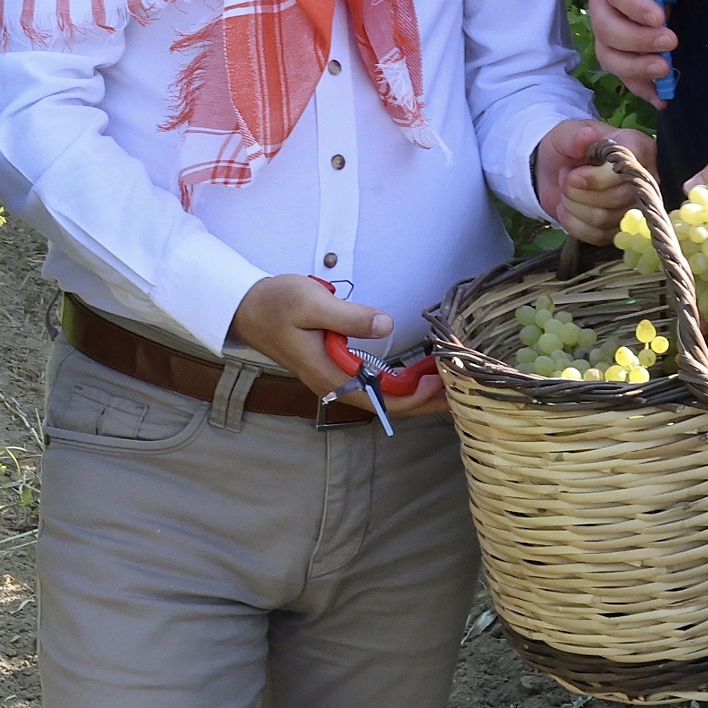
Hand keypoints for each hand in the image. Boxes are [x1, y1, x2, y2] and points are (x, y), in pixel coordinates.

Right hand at [228, 273, 449, 419]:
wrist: (246, 308)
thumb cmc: (275, 303)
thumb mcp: (312, 302)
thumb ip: (350, 317)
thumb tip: (386, 324)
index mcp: (330, 374)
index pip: (381, 398)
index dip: (415, 395)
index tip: (441, 380)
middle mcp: (335, 384)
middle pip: (388, 405)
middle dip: (425, 401)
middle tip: (461, 390)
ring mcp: (336, 379)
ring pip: (384, 398)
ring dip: (416, 394)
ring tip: (449, 384)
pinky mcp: (337, 369)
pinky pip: (376, 386)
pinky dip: (401, 384)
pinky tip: (420, 374)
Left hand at [532, 118, 658, 244]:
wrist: (555, 168)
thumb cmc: (567, 146)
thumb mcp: (565, 134)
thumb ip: (574, 136)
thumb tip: (587, 136)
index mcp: (636, 146)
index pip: (627, 170)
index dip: (596, 179)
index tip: (571, 174)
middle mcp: (643, 177)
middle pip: (617, 199)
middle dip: (580, 193)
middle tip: (565, 179)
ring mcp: (634, 205)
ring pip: (605, 219)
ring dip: (574, 207)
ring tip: (565, 190)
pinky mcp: (620, 227)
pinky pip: (599, 236)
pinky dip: (574, 224)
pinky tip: (565, 209)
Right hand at [583, 0, 701, 104]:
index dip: (634, 6)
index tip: (660, 16)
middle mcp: (600, 4)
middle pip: (608, 29)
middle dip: (639, 40)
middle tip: (671, 41)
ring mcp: (605, 30)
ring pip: (609, 56)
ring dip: (635, 68)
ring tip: (665, 71)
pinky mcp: (615, 50)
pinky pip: (620, 74)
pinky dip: (639, 88)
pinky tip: (661, 98)